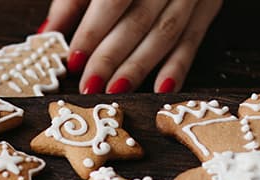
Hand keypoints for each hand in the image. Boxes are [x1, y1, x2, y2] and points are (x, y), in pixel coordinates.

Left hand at [41, 0, 222, 93]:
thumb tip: (49, 33)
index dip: (92, 31)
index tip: (73, 60)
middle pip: (138, 20)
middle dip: (112, 56)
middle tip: (90, 85)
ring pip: (166, 33)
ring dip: (139, 66)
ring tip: (116, 90)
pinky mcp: (210, 4)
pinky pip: (194, 39)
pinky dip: (178, 67)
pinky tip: (161, 89)